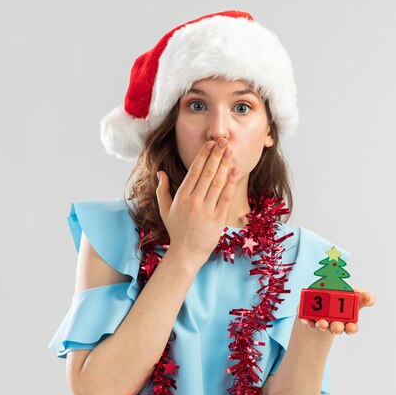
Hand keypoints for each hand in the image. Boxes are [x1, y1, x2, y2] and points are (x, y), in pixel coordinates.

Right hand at [156, 137, 237, 262]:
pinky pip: (225, 197)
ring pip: (217, 183)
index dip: (203, 156)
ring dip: (224, 165)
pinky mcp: (217, 219)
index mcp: (181, 197)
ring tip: (230, 151)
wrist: (186, 253)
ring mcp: (206, 210)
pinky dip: (230, 183)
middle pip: (207, 173)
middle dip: (216, 155)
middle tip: (224, 141)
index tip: (210, 144)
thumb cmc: (176, 230)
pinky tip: (234, 171)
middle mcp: (193, 202)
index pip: (193, 171)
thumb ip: (162, 190)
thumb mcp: (164, 210)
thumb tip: (161, 173)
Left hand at [298, 288, 375, 335]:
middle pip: (337, 328)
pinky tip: (307, 320)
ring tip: (322, 324)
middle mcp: (334, 323)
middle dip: (337, 328)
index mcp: (347, 320)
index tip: (351, 327)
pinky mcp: (308, 317)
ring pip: (322, 325)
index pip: (352, 327)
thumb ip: (362, 297)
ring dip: (322, 324)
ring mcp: (321, 321)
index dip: (352, 328)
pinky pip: (307, 319)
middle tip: (336, 328)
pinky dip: (307, 320)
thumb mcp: (353, 297)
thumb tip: (369, 295)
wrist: (321, 299)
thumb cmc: (341, 299)